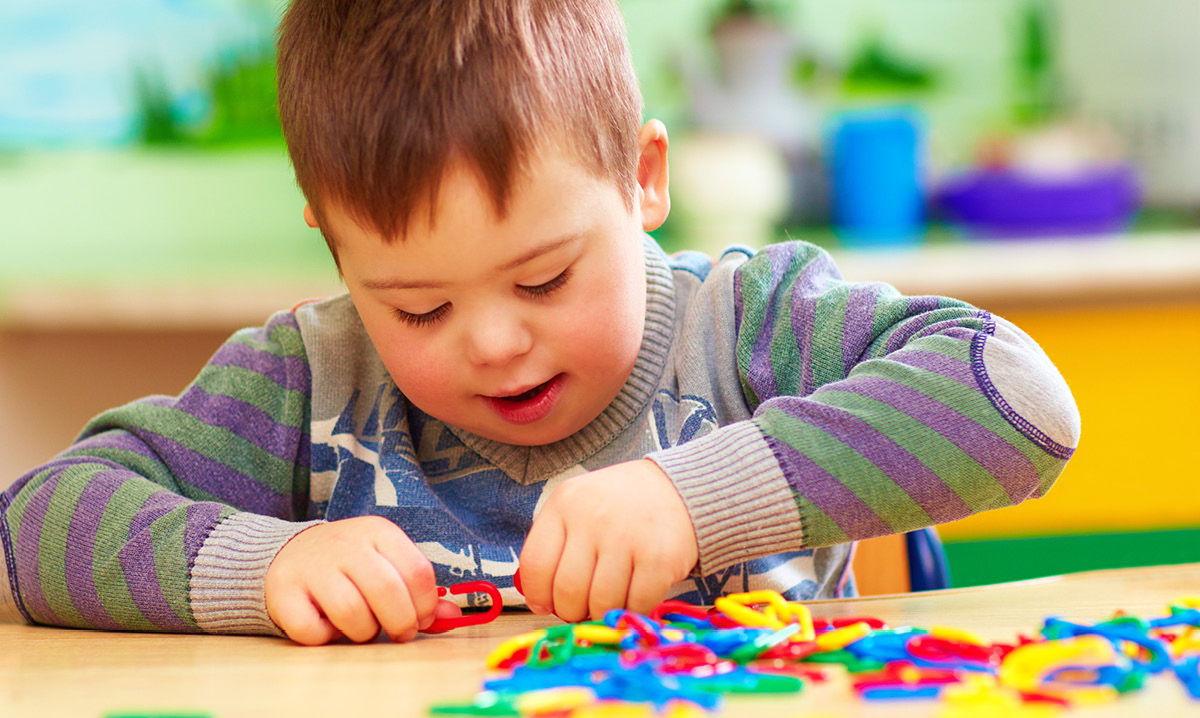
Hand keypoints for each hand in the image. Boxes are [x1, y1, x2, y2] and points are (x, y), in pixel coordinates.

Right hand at [265, 515, 461, 644]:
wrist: (291, 552)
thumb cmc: (351, 566)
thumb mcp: (387, 565)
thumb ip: (419, 592)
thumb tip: (452, 617)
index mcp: (378, 532)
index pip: (418, 571)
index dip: (426, 605)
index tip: (421, 619)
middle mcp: (346, 544)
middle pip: (388, 592)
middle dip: (401, 623)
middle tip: (398, 633)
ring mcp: (313, 566)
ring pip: (352, 613)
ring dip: (363, 632)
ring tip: (360, 626)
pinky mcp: (284, 591)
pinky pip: (313, 631)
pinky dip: (325, 637)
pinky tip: (326, 624)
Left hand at [518, 459, 697, 621]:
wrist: (678, 489)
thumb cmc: (619, 506)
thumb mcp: (578, 507)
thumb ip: (555, 545)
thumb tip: (539, 600)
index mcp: (565, 503)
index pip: (535, 564)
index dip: (537, 594)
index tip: (545, 604)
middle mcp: (593, 518)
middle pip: (567, 591)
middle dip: (571, 610)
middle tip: (581, 607)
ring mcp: (628, 537)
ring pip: (600, 603)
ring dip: (602, 612)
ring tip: (609, 600)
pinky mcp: (660, 558)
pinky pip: (635, 605)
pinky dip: (633, 609)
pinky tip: (635, 595)